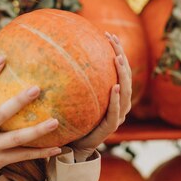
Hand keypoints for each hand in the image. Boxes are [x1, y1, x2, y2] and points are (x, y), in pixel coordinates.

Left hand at [69, 32, 131, 160]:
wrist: (74, 146)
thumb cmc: (73, 119)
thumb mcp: (73, 95)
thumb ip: (71, 78)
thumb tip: (53, 51)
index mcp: (113, 94)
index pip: (119, 68)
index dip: (117, 51)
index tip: (109, 34)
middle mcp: (119, 104)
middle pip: (126, 76)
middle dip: (122, 56)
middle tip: (114, 40)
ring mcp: (117, 116)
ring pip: (126, 92)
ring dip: (123, 74)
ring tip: (117, 59)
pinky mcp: (110, 128)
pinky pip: (115, 112)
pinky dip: (116, 99)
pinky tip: (115, 87)